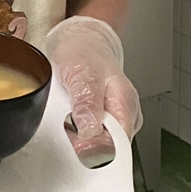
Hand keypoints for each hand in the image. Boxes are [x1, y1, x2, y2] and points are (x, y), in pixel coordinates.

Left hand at [45, 16, 142, 153]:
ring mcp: (110, 119)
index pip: (120, 147)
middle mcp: (122, 116)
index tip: (78, 149)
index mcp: (126, 106)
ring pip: (93, 144)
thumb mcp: (83, 74)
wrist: (79, 38)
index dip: (98, 154)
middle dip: (83, 147)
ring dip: (74, 139)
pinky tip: (64, 120)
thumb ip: (87, 103)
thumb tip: (91, 133)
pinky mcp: (97, 120)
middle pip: (106, 150)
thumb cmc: (84, 51)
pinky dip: (71, 131)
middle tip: (66, 126)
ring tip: (65, 117)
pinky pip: (85, 136)